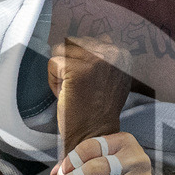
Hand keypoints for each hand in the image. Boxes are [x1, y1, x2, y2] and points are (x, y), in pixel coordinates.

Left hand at [48, 36, 131, 150]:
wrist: (95, 135)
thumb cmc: (99, 111)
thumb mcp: (112, 79)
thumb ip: (104, 59)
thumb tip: (85, 41)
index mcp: (122, 54)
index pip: (89, 39)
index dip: (81, 60)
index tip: (86, 80)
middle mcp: (112, 53)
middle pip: (74, 43)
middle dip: (71, 64)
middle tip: (80, 88)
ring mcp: (95, 60)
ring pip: (62, 51)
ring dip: (62, 71)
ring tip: (74, 90)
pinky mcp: (77, 69)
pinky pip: (53, 63)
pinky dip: (53, 80)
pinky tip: (65, 94)